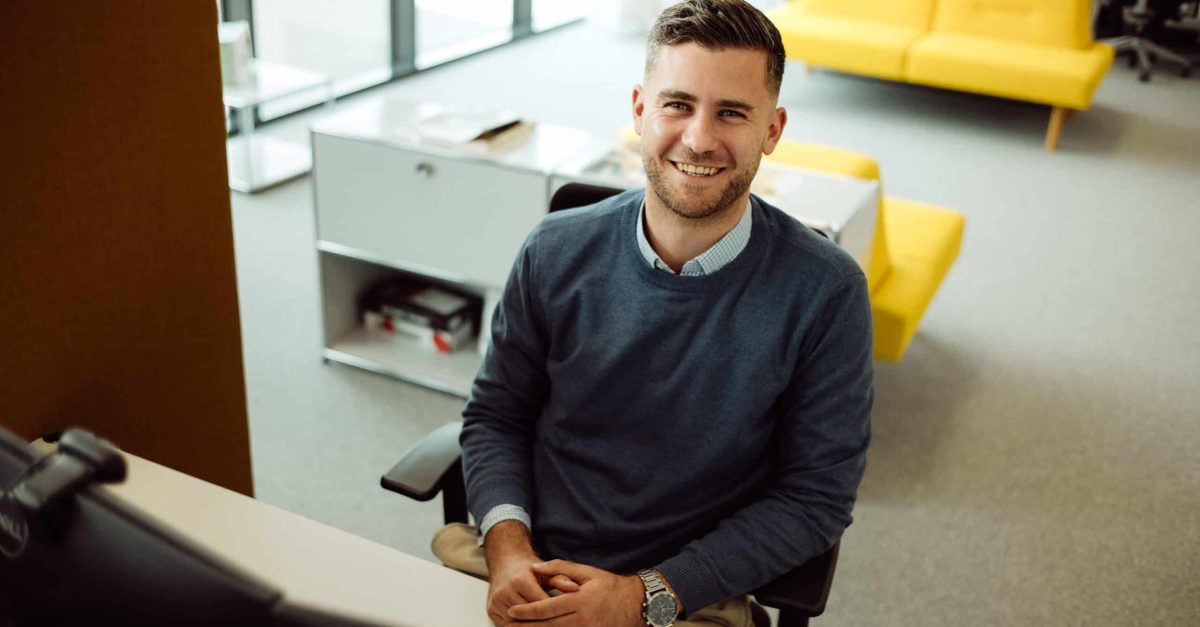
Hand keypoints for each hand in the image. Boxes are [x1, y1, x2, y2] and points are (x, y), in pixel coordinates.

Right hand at [484, 522, 579, 625]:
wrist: (505, 563)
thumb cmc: (528, 569)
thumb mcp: (545, 571)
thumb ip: (560, 579)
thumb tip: (575, 588)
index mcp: (520, 580)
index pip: (541, 604)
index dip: (555, 611)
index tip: (566, 614)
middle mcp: (505, 591)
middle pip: (529, 615)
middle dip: (544, 619)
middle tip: (558, 620)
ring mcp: (496, 602)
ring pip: (518, 623)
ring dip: (531, 624)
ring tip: (546, 622)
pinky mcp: (491, 610)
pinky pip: (507, 626)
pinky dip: (519, 625)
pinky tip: (532, 623)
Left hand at [506, 560, 644, 626]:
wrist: (636, 605)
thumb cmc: (610, 586)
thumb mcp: (587, 572)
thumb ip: (560, 568)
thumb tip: (535, 567)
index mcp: (578, 601)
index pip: (546, 608)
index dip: (527, 611)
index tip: (512, 611)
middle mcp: (581, 620)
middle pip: (546, 626)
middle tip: (507, 626)